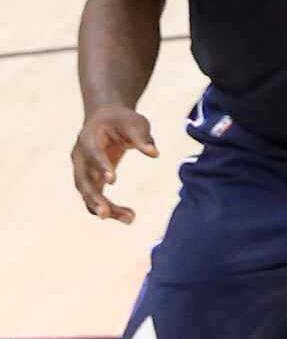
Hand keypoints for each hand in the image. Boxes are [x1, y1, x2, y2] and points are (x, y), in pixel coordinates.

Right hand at [72, 106, 156, 222]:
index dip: (100, 165)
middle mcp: (81, 155)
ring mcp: (83, 170)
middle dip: (93, 197)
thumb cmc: (122, 121)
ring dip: (104, 208)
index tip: (112, 180)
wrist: (106, 119)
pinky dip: (109, 210)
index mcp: (89, 137)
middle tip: (106, 213)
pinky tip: (129, 218)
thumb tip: (154, 153)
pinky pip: (95, 198)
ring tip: (130, 219)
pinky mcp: (91, 180)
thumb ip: (142, 137)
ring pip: (87, 193)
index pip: (92, 152)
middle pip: (82, 179)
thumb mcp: (135, 122)